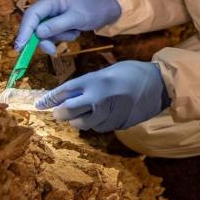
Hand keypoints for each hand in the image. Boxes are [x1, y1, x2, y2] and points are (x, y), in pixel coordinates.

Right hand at [14, 0, 121, 54]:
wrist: (111, 9)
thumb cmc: (95, 10)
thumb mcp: (77, 19)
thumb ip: (56, 26)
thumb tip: (38, 33)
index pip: (32, 15)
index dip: (24, 31)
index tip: (20, 47)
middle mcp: (50, 4)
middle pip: (36, 25)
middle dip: (44, 38)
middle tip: (53, 51)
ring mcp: (54, 12)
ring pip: (45, 31)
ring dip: (59, 37)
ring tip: (75, 32)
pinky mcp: (59, 20)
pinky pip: (55, 32)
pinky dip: (65, 35)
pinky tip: (76, 31)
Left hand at [36, 61, 169, 131]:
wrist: (160, 84)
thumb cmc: (132, 72)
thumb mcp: (108, 72)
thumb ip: (89, 84)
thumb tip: (69, 96)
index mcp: (94, 81)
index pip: (64, 92)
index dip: (49, 100)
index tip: (40, 104)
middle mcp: (98, 98)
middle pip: (68, 112)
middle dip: (60, 113)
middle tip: (59, 112)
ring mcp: (108, 113)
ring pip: (82, 124)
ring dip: (78, 120)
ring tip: (83, 113)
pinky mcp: (117, 124)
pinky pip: (99, 128)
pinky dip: (96, 123)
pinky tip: (102, 115)